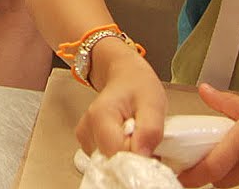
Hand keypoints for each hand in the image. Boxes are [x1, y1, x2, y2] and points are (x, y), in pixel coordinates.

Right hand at [76, 45, 168, 159]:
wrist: (124, 74)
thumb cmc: (138, 85)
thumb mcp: (153, 102)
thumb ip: (150, 130)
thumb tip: (143, 157)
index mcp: (100, 116)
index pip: (118, 154)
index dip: (137, 155)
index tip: (149, 145)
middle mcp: (87, 129)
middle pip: (111, 161)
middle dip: (132, 156)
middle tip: (143, 136)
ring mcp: (85, 138)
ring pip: (109, 162)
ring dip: (127, 154)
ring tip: (135, 134)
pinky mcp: (88, 143)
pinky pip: (107, 159)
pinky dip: (120, 153)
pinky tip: (127, 137)